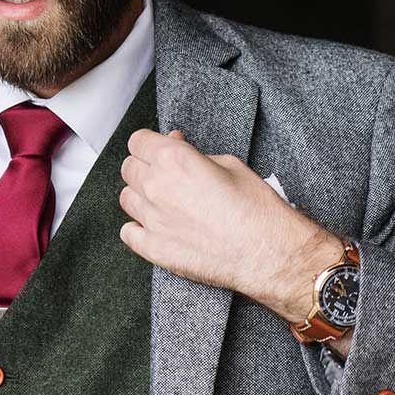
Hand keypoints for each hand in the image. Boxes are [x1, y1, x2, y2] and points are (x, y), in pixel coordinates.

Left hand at [117, 128, 334, 327]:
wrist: (268, 253)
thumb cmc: (256, 208)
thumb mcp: (230, 164)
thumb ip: (194, 155)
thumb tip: (178, 149)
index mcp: (174, 159)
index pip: (138, 141)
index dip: (150, 143)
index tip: (159, 148)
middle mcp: (157, 187)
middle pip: (129, 168)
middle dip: (144, 166)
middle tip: (164, 173)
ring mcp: (152, 220)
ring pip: (126, 198)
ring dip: (140, 195)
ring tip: (161, 200)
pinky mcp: (154, 249)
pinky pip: (128, 232)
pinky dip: (137, 227)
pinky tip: (154, 226)